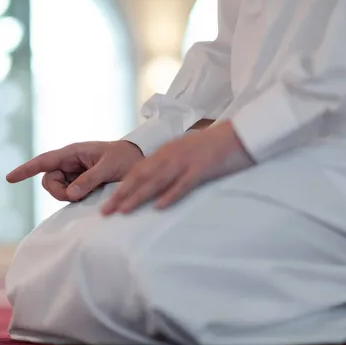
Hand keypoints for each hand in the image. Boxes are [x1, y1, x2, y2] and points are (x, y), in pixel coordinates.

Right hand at [6, 141, 143, 201]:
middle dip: (58, 192)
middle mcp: (70, 162)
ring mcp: (75, 173)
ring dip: (69, 195)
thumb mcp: (109, 167)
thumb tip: (70, 194)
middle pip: (50, 180)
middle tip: (77, 196)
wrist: (139, 160)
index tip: (10, 178)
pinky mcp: (81, 183)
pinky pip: (69, 193)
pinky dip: (75, 197)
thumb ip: (90, 180)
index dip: (26, 170)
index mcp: (73, 152)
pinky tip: (90, 193)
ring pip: (59, 189)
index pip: (44, 161)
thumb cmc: (125, 158)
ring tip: (90, 191)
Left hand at [101, 121, 253, 214]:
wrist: (240, 133)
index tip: (107, 203)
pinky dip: (171, 195)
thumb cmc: (214, 146)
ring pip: (156, 181)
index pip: (137, 171)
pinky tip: (159, 207)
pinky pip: (183, 184)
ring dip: (138, 196)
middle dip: (121, 194)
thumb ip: (170, 164)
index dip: (121, 187)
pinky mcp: (202, 168)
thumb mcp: (186, 152)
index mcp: (166, 152)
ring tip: (123, 211)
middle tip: (105, 211)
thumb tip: (156, 184)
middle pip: (141, 177)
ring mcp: (186, 161)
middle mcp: (171, 155)